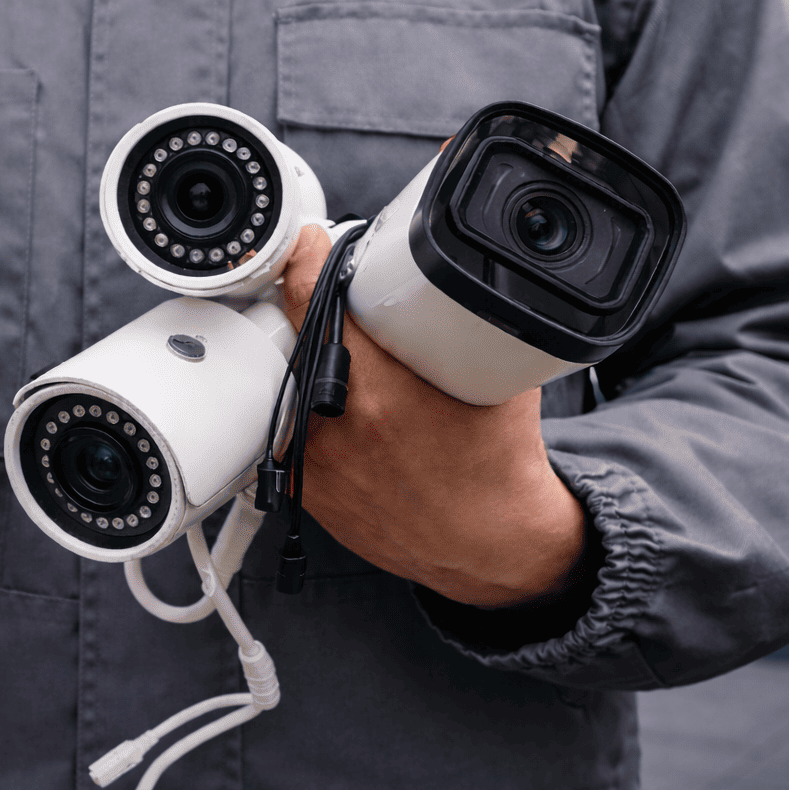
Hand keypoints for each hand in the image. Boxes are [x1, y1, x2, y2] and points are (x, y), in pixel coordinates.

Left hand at [280, 225, 585, 607]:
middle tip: (329, 299)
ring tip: (342, 361)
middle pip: (294, 343)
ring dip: (305, 365)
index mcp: (380, 394)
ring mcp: (318, 466)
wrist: (493, 545)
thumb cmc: (500, 465)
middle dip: (306, 314)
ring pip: (288, 389)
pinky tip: (340, 406)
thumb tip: (459, 274)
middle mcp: (339, 429)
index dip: (306, 263)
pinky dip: (309, 411)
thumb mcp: (498, 376)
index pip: (316, 305)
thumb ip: (472, 323)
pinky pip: (292, 433)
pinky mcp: (310, 492)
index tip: (307, 244)